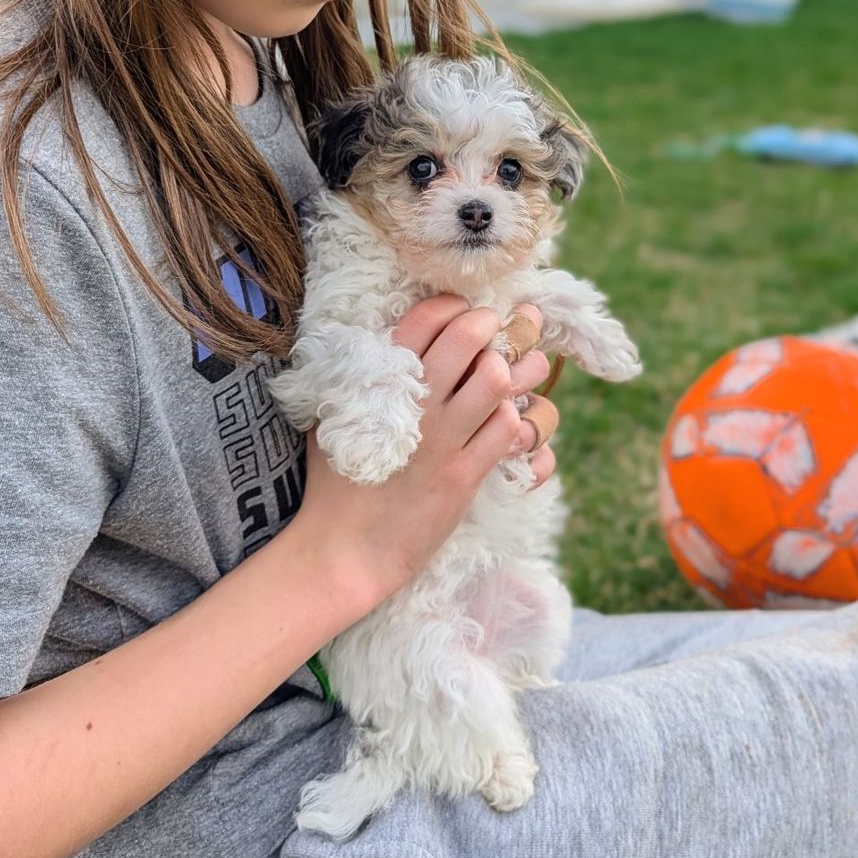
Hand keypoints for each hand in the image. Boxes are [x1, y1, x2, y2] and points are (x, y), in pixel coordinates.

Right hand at [289, 297, 556, 606]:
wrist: (342, 551)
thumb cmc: (335, 483)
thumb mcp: (338, 415)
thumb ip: (364, 377)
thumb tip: (391, 342)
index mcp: (379, 381)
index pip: (425, 319)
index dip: (453, 306)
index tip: (465, 313)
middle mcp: (414, 403)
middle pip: (469, 337)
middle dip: (493, 324)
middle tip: (500, 330)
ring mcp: (441, 439)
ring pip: (498, 379)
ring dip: (517, 370)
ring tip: (521, 370)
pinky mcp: (464, 476)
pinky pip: (508, 429)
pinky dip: (519, 419)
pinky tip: (512, 421)